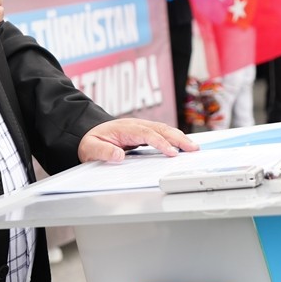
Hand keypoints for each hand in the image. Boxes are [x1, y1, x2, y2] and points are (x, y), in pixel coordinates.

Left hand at [78, 118, 199, 162]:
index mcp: (125, 128)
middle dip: (177, 138)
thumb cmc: (91, 141)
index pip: (146, 134)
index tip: (171, 152)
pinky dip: (174, 138)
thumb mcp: (91, 148)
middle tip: (192, 148)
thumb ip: (104, 152)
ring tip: (193, 147)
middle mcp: (135, 125)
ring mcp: (141, 127)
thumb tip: (118, 156)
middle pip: (160, 129)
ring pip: (164, 129)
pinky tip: (183, 144)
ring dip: (179, 137)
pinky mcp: (144, 132)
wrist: (87, 133)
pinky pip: (162, 133)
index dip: (160, 142)